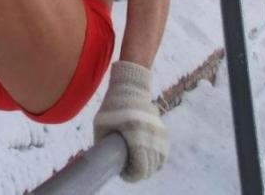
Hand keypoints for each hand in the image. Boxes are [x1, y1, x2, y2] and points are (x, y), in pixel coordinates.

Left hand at [94, 61, 168, 181]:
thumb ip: (102, 142)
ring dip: (149, 167)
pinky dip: (157, 160)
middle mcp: (149, 134)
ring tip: (137, 167)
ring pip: (158, 161)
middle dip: (140, 173)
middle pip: (150, 166)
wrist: (130, 89)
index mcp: (134, 133)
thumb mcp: (101, 124)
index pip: (140, 166)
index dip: (133, 175)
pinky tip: (148, 161)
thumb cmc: (111, 108)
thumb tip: (100, 161)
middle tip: (130, 171)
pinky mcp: (163, 132)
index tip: (124, 173)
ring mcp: (158, 133)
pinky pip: (163, 153)